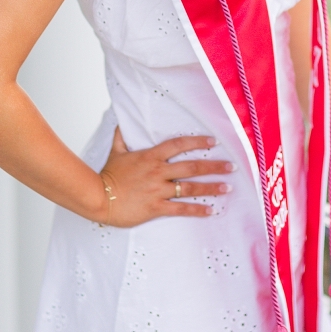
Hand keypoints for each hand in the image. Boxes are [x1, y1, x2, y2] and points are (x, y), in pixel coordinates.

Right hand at [92, 127, 234, 226]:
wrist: (99, 197)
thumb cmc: (108, 175)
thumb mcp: (116, 152)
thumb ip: (121, 136)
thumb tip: (121, 121)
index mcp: (151, 156)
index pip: (179, 145)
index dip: (197, 142)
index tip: (213, 142)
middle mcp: (158, 171)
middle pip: (191, 167)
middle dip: (214, 166)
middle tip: (231, 166)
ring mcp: (158, 190)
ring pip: (190, 187)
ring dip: (211, 187)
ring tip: (227, 187)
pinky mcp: (155, 207)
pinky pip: (181, 209)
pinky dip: (197, 209)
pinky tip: (210, 210)